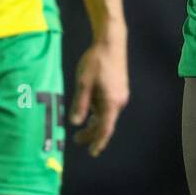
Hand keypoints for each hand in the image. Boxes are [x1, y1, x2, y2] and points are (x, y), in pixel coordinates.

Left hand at [69, 32, 128, 156]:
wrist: (111, 42)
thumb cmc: (96, 61)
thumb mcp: (83, 83)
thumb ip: (80, 104)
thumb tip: (75, 122)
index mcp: (111, 102)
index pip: (105, 129)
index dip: (97, 142)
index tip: (92, 153)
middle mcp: (118, 101)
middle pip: (105, 123)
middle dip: (92, 134)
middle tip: (76, 140)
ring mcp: (120, 95)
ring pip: (107, 115)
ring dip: (94, 123)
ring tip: (81, 130)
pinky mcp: (118, 89)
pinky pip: (108, 106)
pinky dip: (99, 113)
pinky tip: (90, 112)